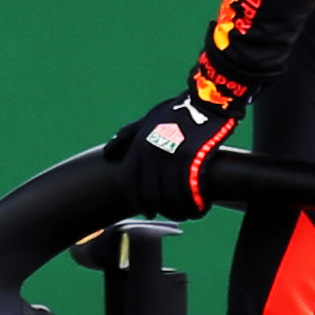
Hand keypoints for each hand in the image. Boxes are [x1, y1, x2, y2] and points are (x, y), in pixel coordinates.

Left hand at [105, 81, 238, 222]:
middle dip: (161, 209)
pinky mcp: (193, 159)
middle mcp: (152, 153)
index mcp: (139, 145)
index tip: (148, 212)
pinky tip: (201, 207)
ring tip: (189, 213)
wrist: (206, 100)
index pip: (129, 182)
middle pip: (151, 194)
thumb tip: (108, 154)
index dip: (137, 201)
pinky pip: (190, 192)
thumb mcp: (148, 120)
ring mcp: (172, 157)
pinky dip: (196, 205)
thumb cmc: (178, 110)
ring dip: (180, 210)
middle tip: (172, 214)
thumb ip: (127, 137)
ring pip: (171, 197)